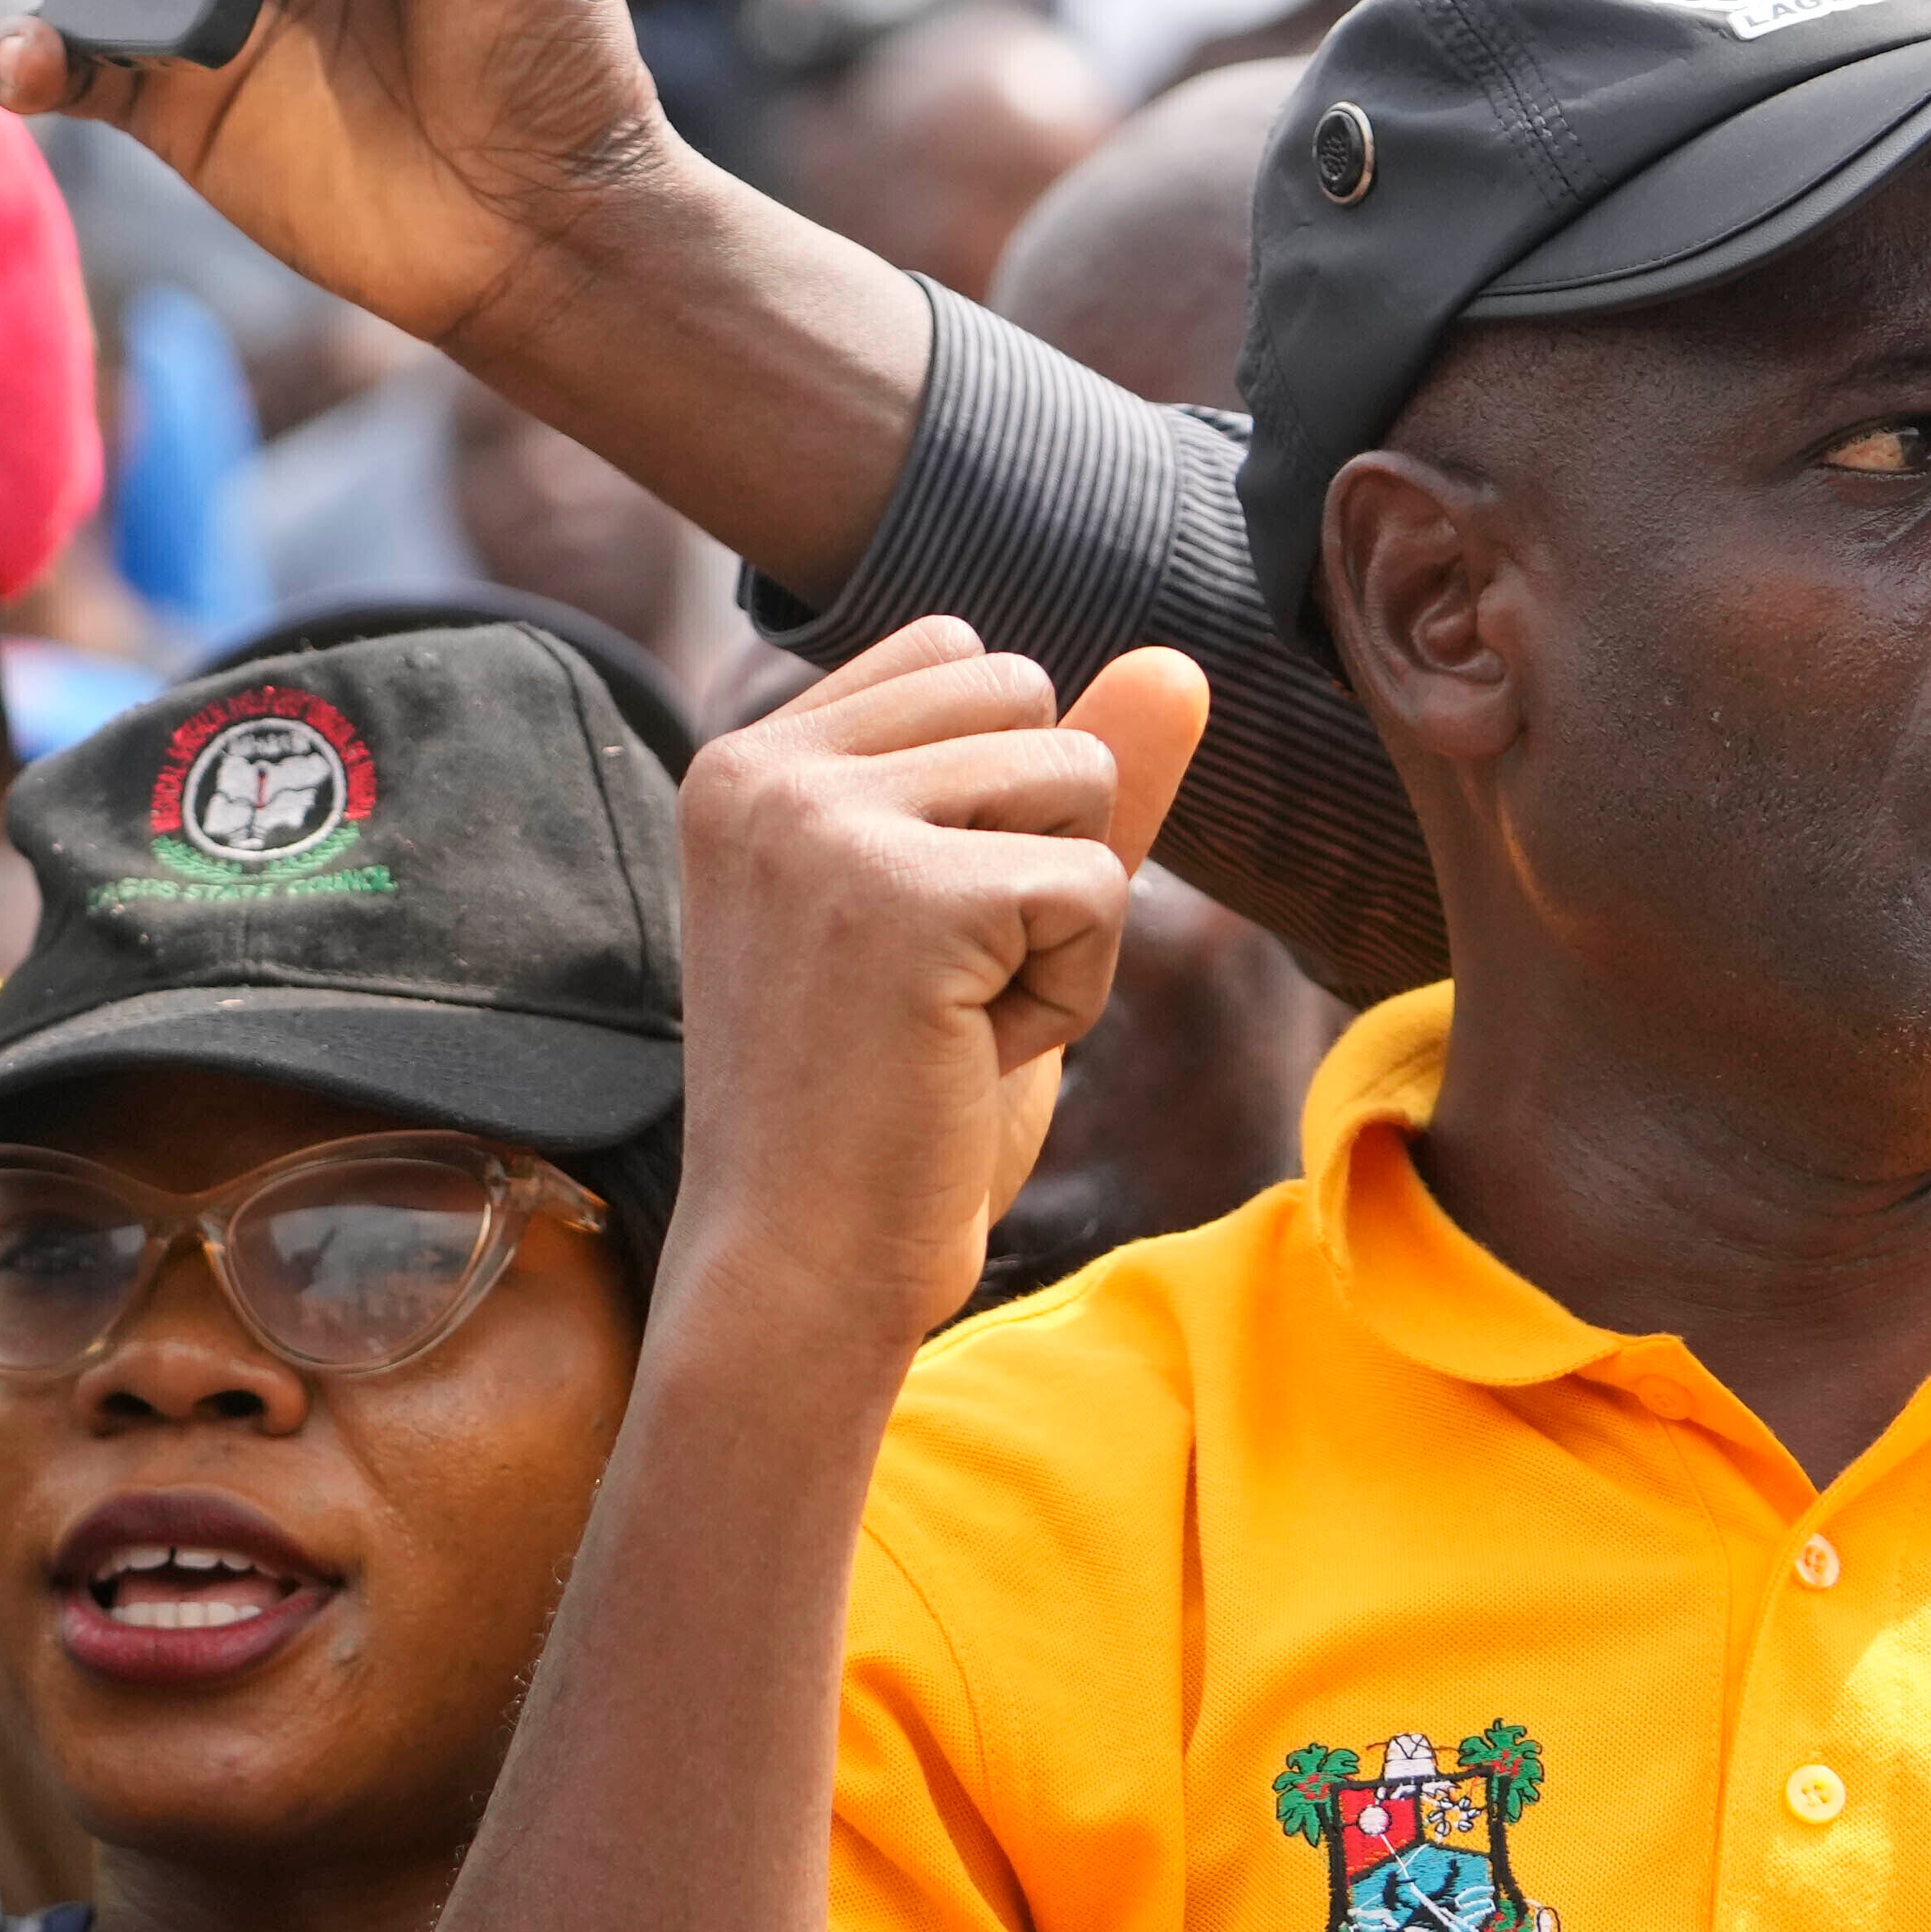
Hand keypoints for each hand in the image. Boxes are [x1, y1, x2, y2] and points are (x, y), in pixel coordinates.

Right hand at [665, 620, 1209, 1362]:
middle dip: (1041, 842)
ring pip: (1080, 775)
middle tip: (945, 982)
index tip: (909, 935)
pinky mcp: (904, 898)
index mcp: (750, 762)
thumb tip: (1180, 662)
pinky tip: (972, 1054)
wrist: (801, 1270)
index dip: (995, 801)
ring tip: (956, 1017)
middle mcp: (763, 769)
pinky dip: (1073, 986)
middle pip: (1032, 700)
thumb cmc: (883, 1109)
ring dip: (1063, 917)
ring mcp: (821, 825)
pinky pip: (1097, 882)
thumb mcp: (981, 917)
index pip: (964, 661)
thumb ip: (1061, 787)